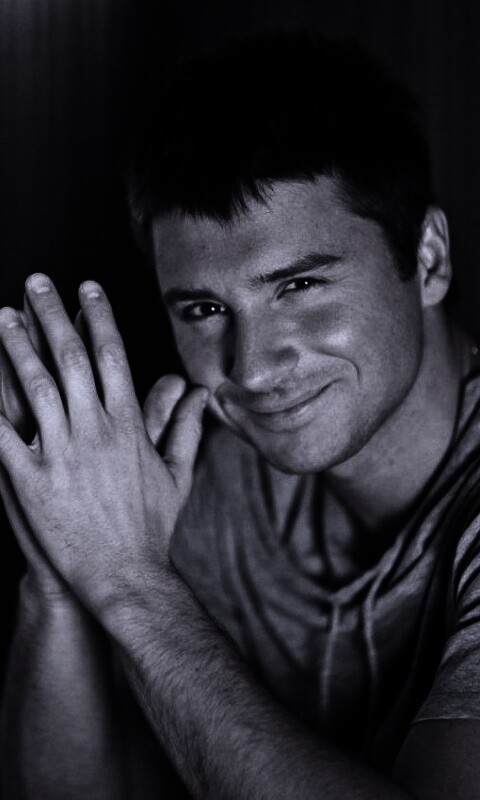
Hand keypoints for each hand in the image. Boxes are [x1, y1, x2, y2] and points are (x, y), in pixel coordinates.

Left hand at [0, 274, 206, 615]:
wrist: (123, 576)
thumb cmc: (150, 528)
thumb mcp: (177, 475)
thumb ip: (186, 429)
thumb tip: (198, 394)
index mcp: (128, 425)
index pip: (111, 357)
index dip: (98, 319)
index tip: (87, 290)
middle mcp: (94, 430)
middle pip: (71, 358)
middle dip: (52, 315)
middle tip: (36, 282)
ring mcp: (61, 454)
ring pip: (35, 386)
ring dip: (18, 346)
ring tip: (3, 316)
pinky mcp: (29, 480)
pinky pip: (2, 436)